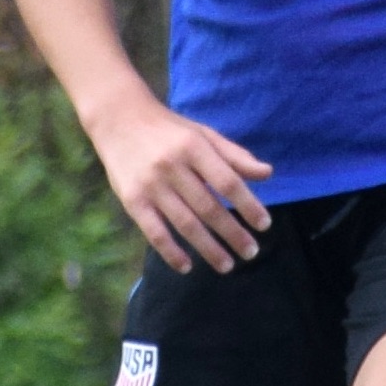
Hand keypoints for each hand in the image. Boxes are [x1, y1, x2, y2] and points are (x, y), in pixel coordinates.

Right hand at [85, 98, 273, 270]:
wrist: (118, 119)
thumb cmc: (169, 130)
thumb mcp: (203, 134)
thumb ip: (234, 155)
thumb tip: (268, 174)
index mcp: (194, 147)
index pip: (227, 182)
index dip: (248, 205)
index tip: (264, 225)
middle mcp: (172, 166)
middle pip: (209, 208)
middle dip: (233, 234)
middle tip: (251, 252)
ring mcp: (150, 185)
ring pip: (185, 224)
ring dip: (209, 249)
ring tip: (227, 265)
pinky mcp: (131, 200)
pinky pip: (154, 232)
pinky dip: (171, 252)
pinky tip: (187, 267)